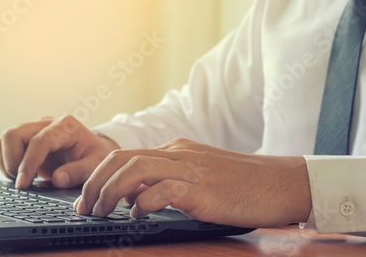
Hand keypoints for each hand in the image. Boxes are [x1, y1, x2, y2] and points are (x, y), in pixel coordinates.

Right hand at [0, 115, 118, 189]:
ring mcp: (33, 130)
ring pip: (4, 140)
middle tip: (22, 182)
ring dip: (6, 162)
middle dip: (11, 161)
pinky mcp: (25, 139)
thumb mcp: (95, 164)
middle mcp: (45, 124)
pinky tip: (21, 175)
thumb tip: (58, 179)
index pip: (38, 141)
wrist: (92, 150)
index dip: (28, 163)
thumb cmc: (95, 156)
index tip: (23, 184)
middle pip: (13, 134)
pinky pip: (4, 148)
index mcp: (65, 126)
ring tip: (22, 179)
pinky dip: (6, 163)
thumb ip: (79, 172)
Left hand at [74, 138, 311, 227]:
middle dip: (96, 182)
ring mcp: (190, 168)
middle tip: (84, 206)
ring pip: (135, 169)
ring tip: (101, 212)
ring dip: (110, 191)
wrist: (281, 183)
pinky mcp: (202, 188)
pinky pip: (162, 190)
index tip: (87, 197)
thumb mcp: (198, 177)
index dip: (100, 176)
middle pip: (122, 158)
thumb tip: (132, 197)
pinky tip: (137, 215)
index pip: (125, 155)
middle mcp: (178, 153)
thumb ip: (165, 182)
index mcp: (175, 149)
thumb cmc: (242, 185)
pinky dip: (143, 203)